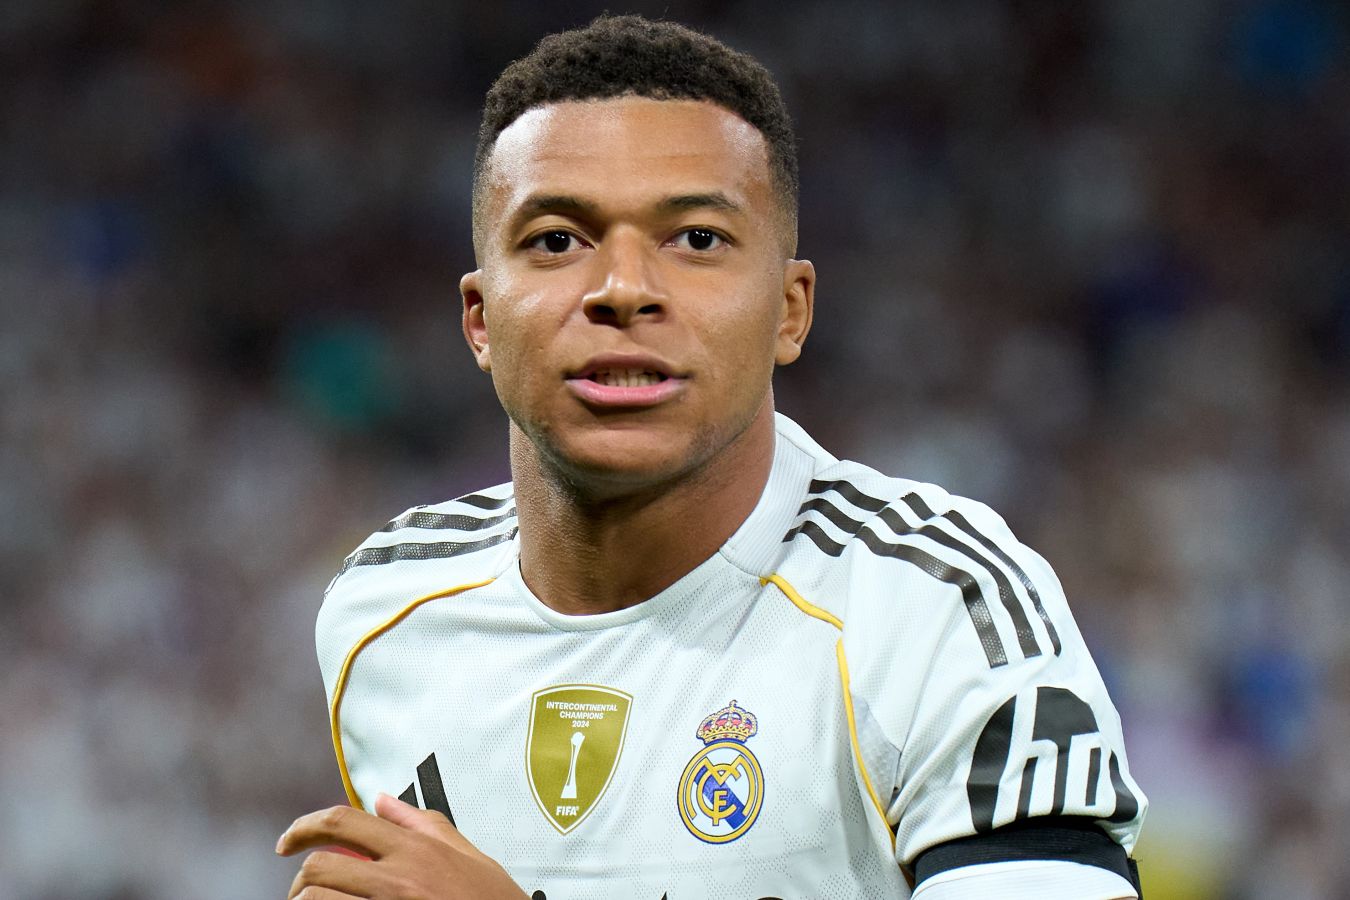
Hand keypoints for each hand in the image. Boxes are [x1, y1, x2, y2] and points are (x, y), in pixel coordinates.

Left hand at [277, 793, 528, 898]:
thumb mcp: (468, 853)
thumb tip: (382, 800)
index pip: (343, 821)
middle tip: (301, 888)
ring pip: (319, 899)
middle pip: (322, 865)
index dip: (304, 827)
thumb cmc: (492, 899)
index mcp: (416, 846)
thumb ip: (423, 822)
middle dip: (300, 878)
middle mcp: (398, 874)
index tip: (287, 842)